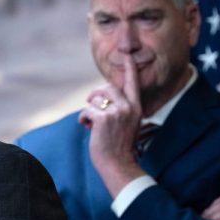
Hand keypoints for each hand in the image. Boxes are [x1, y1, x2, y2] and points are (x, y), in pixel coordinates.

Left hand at [78, 55, 145, 196]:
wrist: (119, 164)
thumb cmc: (119, 146)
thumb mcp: (126, 124)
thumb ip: (119, 110)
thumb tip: (100, 100)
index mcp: (136, 107)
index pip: (132, 83)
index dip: (129, 69)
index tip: (127, 54)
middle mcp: (128, 107)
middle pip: (107, 87)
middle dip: (95, 95)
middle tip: (91, 106)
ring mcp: (117, 112)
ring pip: (95, 98)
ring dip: (88, 108)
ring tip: (90, 121)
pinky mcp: (103, 119)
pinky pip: (86, 110)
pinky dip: (82, 118)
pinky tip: (86, 126)